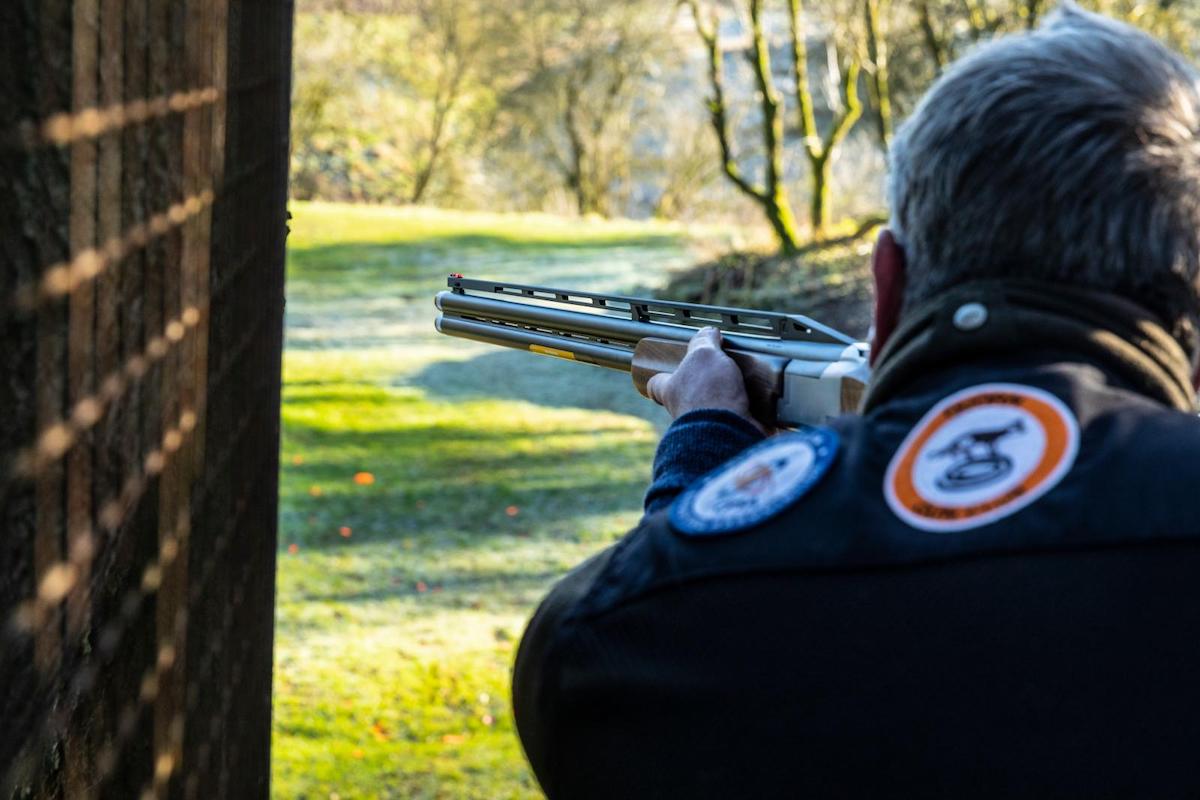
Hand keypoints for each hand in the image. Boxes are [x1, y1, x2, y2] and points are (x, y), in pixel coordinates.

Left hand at [645, 327, 761, 429]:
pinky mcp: (733, 432)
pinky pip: (743, 419)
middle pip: (690, 394)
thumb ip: (704, 342)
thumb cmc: (708, 393)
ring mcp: (710, 424)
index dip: (660, 376)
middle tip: (724, 367)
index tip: (665, 369)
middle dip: (706, 383)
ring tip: (750, 380)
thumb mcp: (703, 354)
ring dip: (733, 396)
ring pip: (718, 407)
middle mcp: (687, 410)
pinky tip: (766, 400)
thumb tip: (708, 332)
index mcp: (672, 390)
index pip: (656, 385)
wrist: (730, 431)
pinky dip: (754, 411)